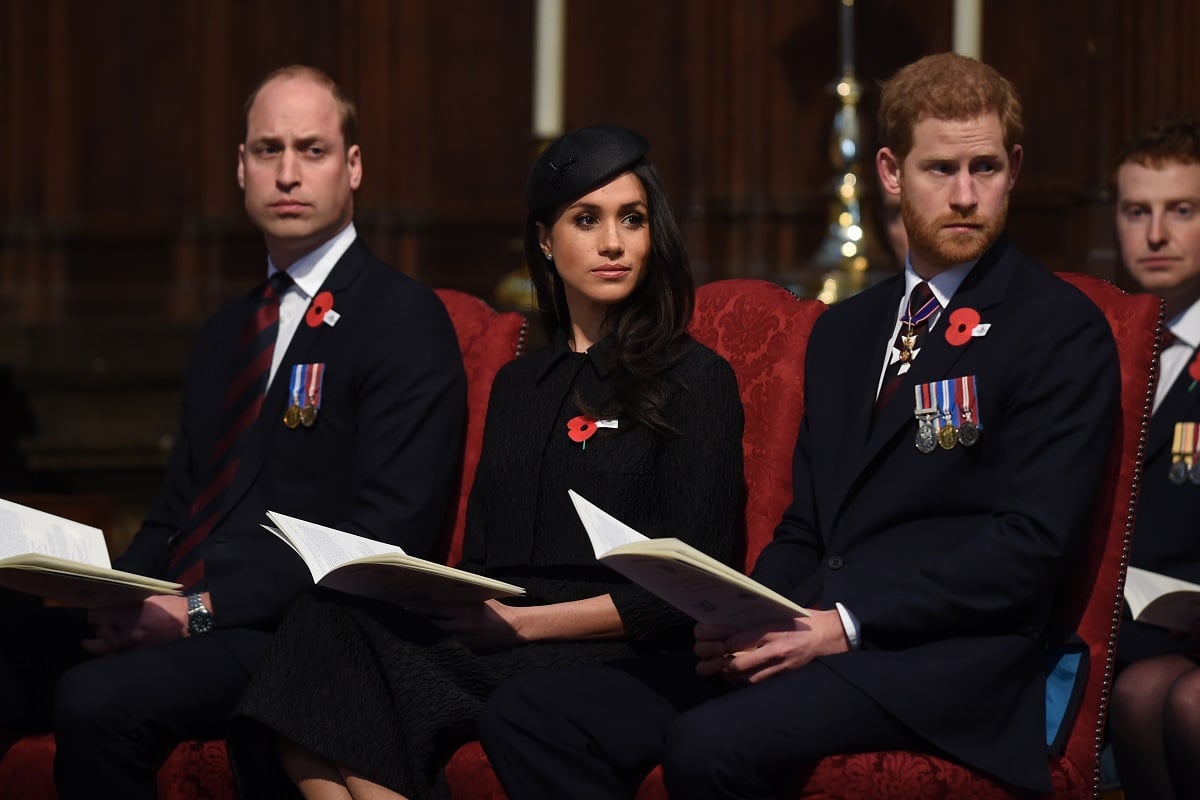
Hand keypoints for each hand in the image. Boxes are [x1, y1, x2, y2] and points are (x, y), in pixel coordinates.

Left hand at [82, 594, 190, 655]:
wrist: (189, 622)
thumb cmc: (170, 607)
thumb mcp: (147, 597)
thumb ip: (127, 602)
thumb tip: (111, 603)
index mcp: (128, 615)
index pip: (95, 616)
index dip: (95, 613)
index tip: (99, 612)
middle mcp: (126, 633)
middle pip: (97, 633)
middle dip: (97, 629)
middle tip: (100, 625)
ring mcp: (131, 648)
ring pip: (103, 650)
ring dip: (101, 643)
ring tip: (100, 640)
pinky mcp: (137, 657)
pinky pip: (116, 658)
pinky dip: (112, 653)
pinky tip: (114, 650)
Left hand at [414, 599, 524, 649]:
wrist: (512, 628)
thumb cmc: (495, 608)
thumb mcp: (479, 596)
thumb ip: (461, 594)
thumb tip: (442, 586)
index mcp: (464, 609)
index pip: (435, 609)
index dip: (419, 608)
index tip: (406, 605)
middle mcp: (461, 625)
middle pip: (433, 624)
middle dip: (420, 621)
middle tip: (405, 616)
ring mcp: (463, 639)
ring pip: (438, 636)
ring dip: (428, 632)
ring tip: (414, 628)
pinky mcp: (466, 648)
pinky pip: (449, 644)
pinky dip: (440, 641)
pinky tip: (431, 638)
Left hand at [693, 609, 849, 684]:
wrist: (829, 635)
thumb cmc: (802, 620)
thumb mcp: (779, 612)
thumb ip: (757, 619)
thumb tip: (731, 622)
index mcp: (772, 629)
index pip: (738, 640)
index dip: (720, 642)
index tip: (710, 640)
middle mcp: (775, 649)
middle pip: (739, 663)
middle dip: (720, 663)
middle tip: (710, 660)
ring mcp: (780, 665)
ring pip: (747, 677)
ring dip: (730, 675)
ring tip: (718, 670)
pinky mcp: (785, 674)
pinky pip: (759, 681)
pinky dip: (745, 680)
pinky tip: (737, 676)